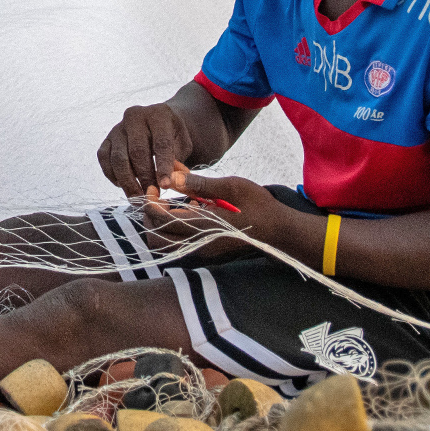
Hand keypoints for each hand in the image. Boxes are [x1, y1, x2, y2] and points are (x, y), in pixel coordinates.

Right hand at [97, 103, 194, 197]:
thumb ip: (177, 161)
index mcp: (158, 114)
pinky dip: (112, 176)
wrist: (158, 127)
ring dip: (128, 181)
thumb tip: (170, 182)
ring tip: (138, 197)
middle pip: (137, 151)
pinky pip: (104, 160)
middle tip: (151, 195)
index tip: (165, 186)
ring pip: (118, 158)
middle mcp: (135, 117)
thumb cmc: (174, 138)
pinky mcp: (106, 140)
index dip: (163, 166)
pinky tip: (123, 185)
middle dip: (144, 177)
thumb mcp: (183, 145)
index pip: (161, 143)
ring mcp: (118, 128)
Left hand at [137, 165, 287, 259]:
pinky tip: (189, 210)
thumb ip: (200, 183)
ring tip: (172, 203)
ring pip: (164, 246)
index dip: (150, 201)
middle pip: (154, 238)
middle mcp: (199, 245)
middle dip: (150, 216)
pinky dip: (173, 230)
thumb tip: (172, 177)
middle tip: (158, 196)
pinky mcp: (206, 252)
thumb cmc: (259, 205)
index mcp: (204, 227)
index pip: (160, 219)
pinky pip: (178, 245)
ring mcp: (202, 252)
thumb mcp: (232, 186)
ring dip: (160, 225)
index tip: (155, 185)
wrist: (279, 231)